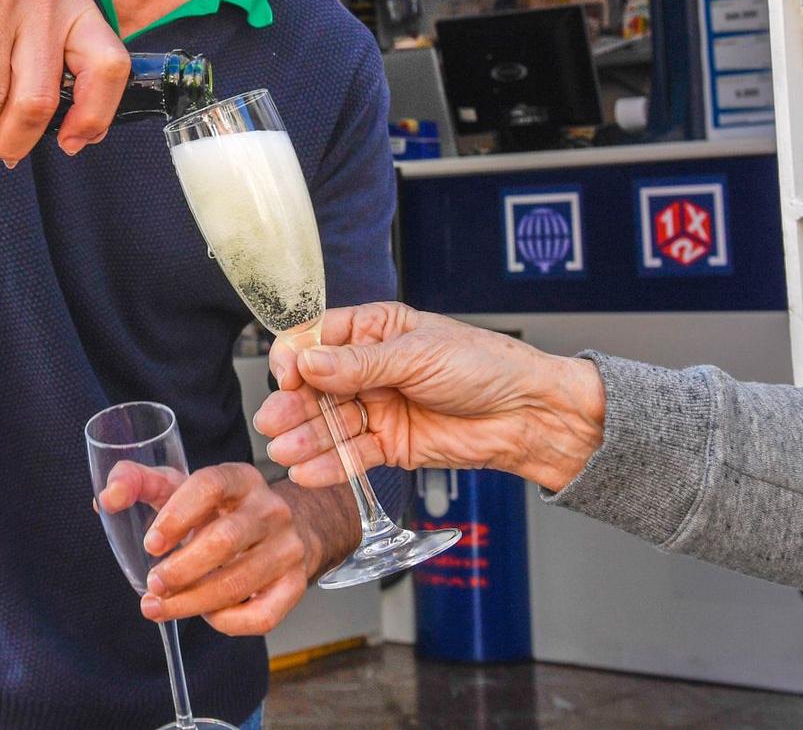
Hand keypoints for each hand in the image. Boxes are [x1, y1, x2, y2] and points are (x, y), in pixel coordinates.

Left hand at [125, 462, 319, 636]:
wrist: (276, 531)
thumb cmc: (218, 510)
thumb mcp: (181, 487)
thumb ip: (139, 483)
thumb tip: (106, 499)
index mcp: (240, 478)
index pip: (210, 486)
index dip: (177, 515)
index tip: (149, 544)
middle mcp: (270, 510)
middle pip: (224, 541)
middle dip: (180, 569)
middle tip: (152, 585)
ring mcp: (288, 548)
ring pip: (239, 582)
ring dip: (192, 601)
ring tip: (160, 607)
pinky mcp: (295, 585)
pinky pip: (262, 615)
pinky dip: (227, 622)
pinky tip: (206, 615)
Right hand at [254, 304, 606, 492]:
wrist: (528, 413)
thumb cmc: (484, 366)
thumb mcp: (418, 355)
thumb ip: (360, 364)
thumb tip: (309, 361)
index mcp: (374, 330)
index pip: (317, 340)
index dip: (297, 358)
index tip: (289, 375)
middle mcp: (369, 368)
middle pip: (316, 386)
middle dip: (293, 405)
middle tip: (274, 421)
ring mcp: (378, 407)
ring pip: (330, 424)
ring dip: (305, 438)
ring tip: (284, 452)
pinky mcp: (390, 445)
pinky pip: (352, 455)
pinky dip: (329, 465)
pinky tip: (307, 471)